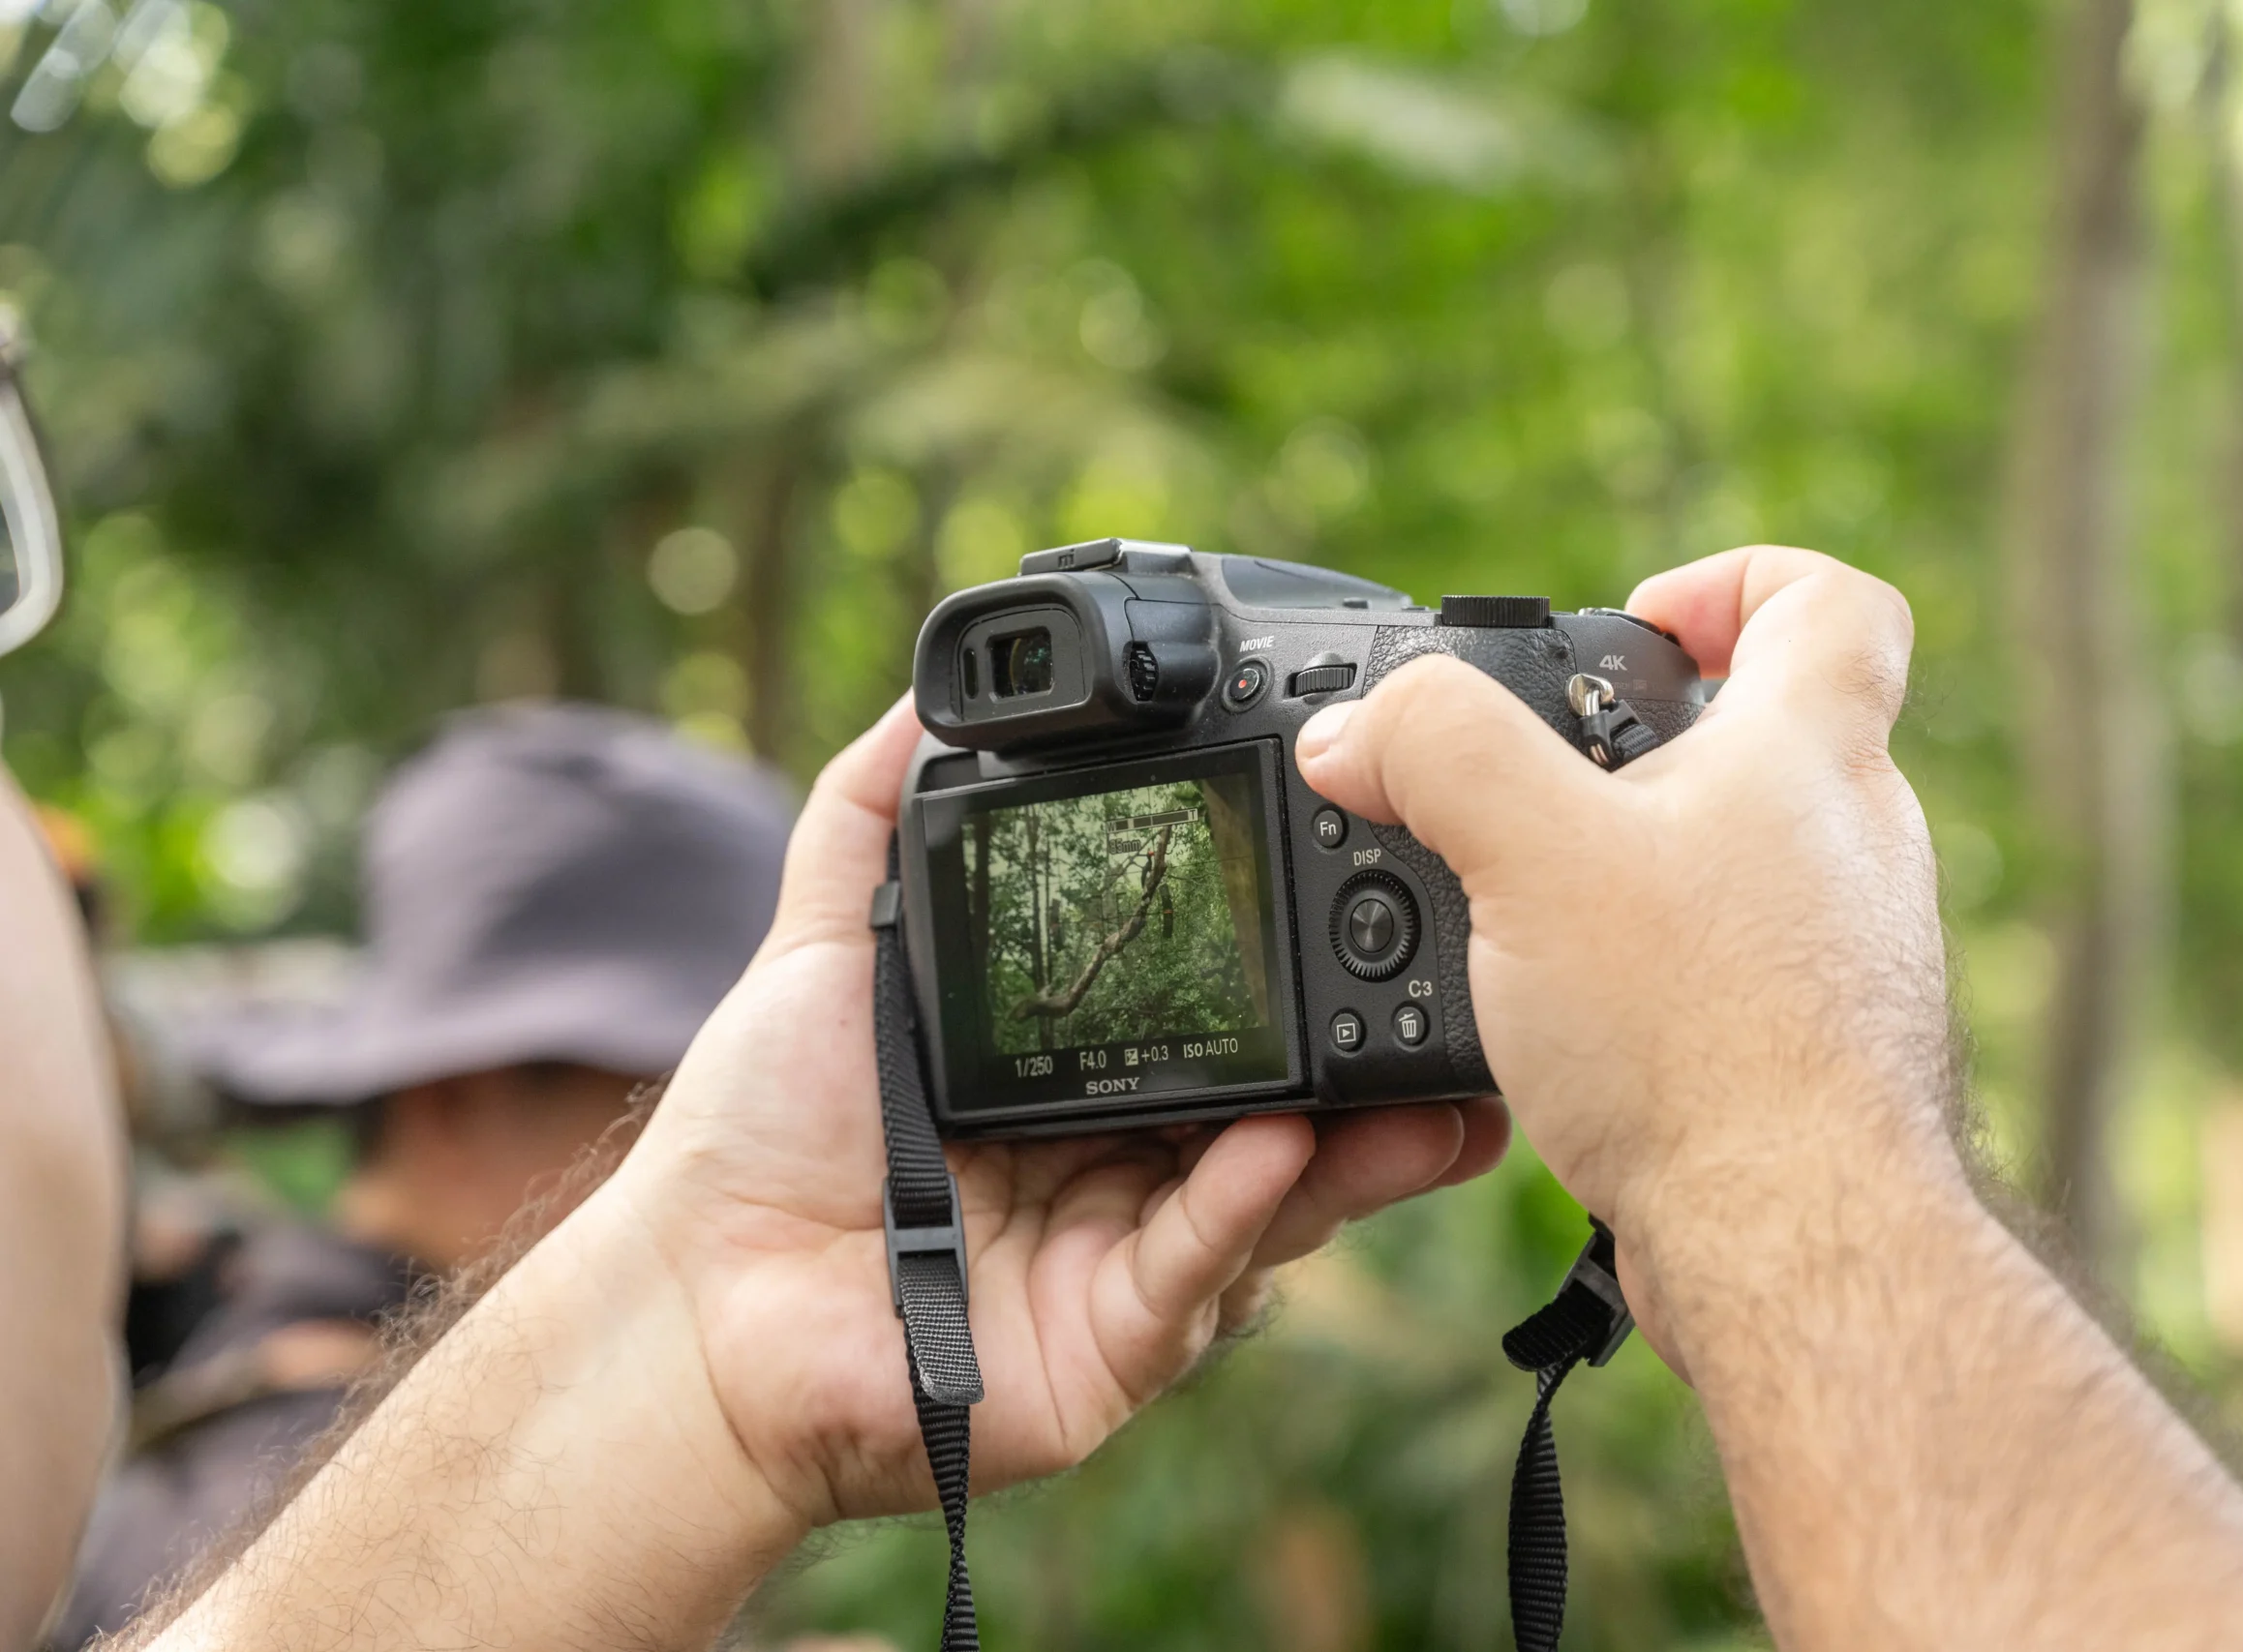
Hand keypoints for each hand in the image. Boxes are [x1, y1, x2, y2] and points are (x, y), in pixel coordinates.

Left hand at [610, 699, 1507, 1526]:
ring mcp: (1133, 1260)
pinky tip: (1278, 1145)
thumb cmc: (764, 1134)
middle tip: (1450, 990)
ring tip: (1430, 1080)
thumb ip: (874, 819)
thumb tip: (925, 697)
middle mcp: (1130, 1165)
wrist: (698, 1296)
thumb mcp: (827, 947)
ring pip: (1274, 1196)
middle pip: (1279, 1105)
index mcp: (1087, 1074)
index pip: (1215, 1016)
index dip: (1286, 969)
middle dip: (1374, 1060)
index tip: (1355, 886)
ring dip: (1360, 1143)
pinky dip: (1238, 1208)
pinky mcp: (1114, 1346)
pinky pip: (1192, 1270)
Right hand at [1293, 546, 1961, 1366]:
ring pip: (1746, 863)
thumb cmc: (1701, 1042)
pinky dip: (1657, 973)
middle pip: (1772, 734)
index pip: (1829, 601)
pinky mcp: (1816, 1050)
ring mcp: (1847, 953)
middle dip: (1648, 742)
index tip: (1640, 623)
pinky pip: (1732, 971)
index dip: (1733, 581)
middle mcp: (1854, 845)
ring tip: (1536, 912)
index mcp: (1811, 755)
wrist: (1789, 1245)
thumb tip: (1354, 730)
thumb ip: (1434, 755)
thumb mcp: (1530, 853)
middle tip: (1544, 782)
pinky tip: (1576, 1025)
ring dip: (1643, 867)